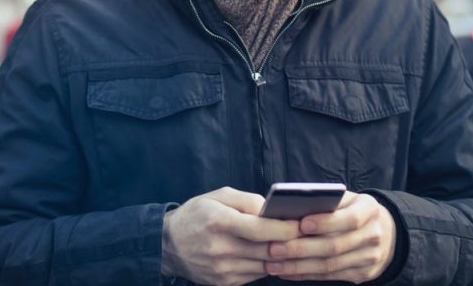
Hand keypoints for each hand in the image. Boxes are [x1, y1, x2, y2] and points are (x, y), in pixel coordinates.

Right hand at [162, 186, 300, 285]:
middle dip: (288, 242)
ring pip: (265, 265)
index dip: (284, 228)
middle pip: (266, 250)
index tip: (300, 223)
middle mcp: (220, 249)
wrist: (169, 244)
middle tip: (303, 234)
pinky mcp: (224, 282)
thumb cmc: (197, 214)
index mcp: (219, 222)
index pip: (260, 229)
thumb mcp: (219, 196)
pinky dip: (265, 264)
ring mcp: (222, 269)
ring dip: (279, 256)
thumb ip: (248, 200)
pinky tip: (267, 253)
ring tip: (288, 243)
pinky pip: (255, 275)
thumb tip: (273, 210)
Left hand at [264, 191, 395, 282]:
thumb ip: (326, 201)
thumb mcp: (347, 199)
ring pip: (330, 265)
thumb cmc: (354, 209)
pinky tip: (287, 271)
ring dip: (298, 266)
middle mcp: (373, 234)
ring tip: (274, 263)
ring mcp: (369, 257)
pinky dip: (305, 275)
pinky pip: (330, 276)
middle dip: (301, 249)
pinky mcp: (362, 274)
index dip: (325, 222)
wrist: (385, 232)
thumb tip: (292, 208)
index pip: (349, 218)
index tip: (301, 223)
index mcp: (369, 209)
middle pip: (335, 246)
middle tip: (274, 248)